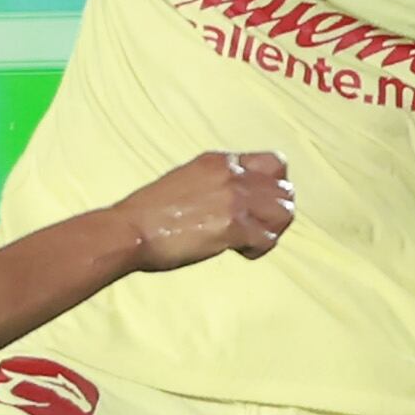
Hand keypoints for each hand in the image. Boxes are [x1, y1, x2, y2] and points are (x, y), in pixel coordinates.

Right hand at [119, 151, 294, 271]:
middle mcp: (231, 175)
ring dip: (272, 229)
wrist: (130, 230)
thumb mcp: (185, 180)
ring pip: (284, 212)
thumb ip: (212, 185)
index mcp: (219, 161)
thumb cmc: (148, 213)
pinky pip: (268, 239)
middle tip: (259, 228)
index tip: (260, 204)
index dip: (274, 186)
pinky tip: (241, 252)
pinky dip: (258, 250)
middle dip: (277, 212)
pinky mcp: (233, 227)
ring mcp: (234, 200)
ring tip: (252, 241)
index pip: (274, 163)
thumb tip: (227, 202)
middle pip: (285, 189)